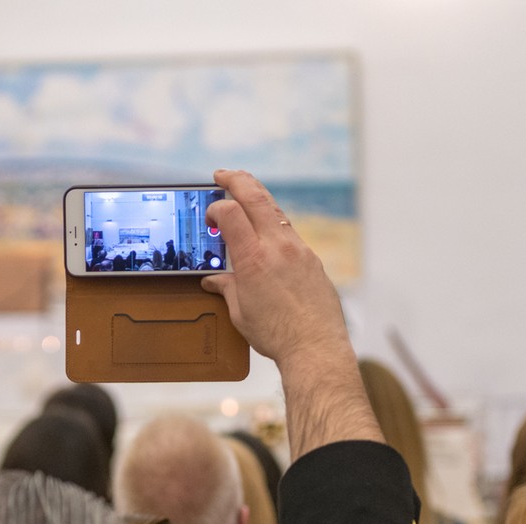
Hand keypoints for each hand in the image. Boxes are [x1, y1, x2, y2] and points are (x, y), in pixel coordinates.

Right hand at [201, 169, 348, 372]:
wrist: (315, 347)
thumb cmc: (277, 335)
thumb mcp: (241, 312)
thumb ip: (227, 288)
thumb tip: (215, 281)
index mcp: (254, 259)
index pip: (231, 213)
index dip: (216, 207)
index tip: (210, 216)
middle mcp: (278, 247)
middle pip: (256, 198)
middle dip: (237, 180)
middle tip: (223, 174)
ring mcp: (298, 250)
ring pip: (276, 212)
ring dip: (257, 199)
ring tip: (245, 195)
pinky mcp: (312, 259)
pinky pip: (289, 232)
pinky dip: (274, 224)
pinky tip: (267, 233)